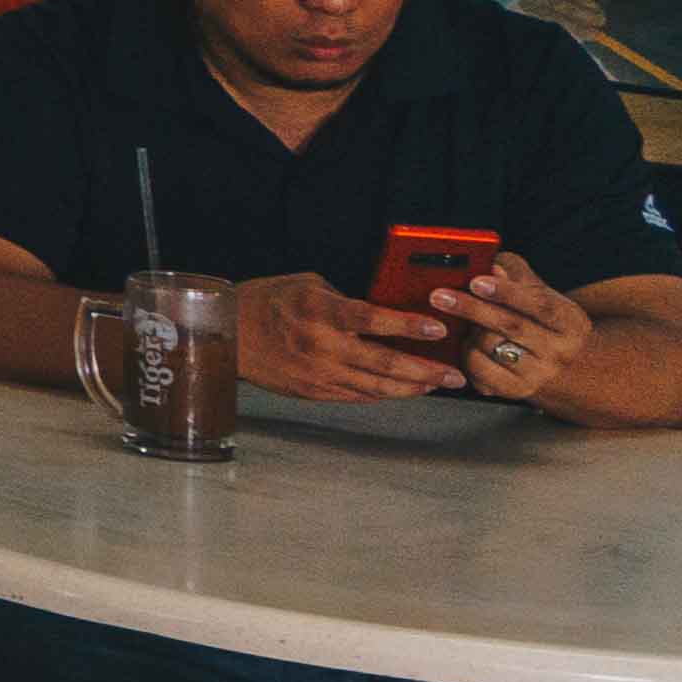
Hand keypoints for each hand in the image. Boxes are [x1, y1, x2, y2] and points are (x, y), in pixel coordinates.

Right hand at [231, 266, 464, 403]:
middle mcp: (321, 345)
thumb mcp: (307, 285)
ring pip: (378, 387)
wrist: (227, 333)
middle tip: (455, 375)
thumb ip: (345, 299)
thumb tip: (385, 312)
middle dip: (427, 370)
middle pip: (385, 363)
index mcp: (319, 312)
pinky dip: (386, 393)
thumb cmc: (267, 301)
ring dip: (413, 387)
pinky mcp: (314, 391)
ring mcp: (318, 373)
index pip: (373, 320)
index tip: (438, 328)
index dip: (409, 325)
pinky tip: (404, 389)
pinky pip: (360, 396)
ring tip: (437, 384)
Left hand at [434, 246, 598, 405]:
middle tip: (439, 296)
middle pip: (511, 327)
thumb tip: (491, 266)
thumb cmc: (542, 319)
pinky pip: (480, 372)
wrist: (565, 367)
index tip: (476, 280)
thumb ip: (514, 274)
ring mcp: (539, 374)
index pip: (539, 305)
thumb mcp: (540, 292)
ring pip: (492, 348)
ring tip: (454, 318)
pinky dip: (464, 354)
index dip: (506, 292)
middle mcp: (559, 351)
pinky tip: (462, 341)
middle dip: (472, 309)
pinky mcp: (517, 391)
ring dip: (467, 331)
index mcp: (569, 322)